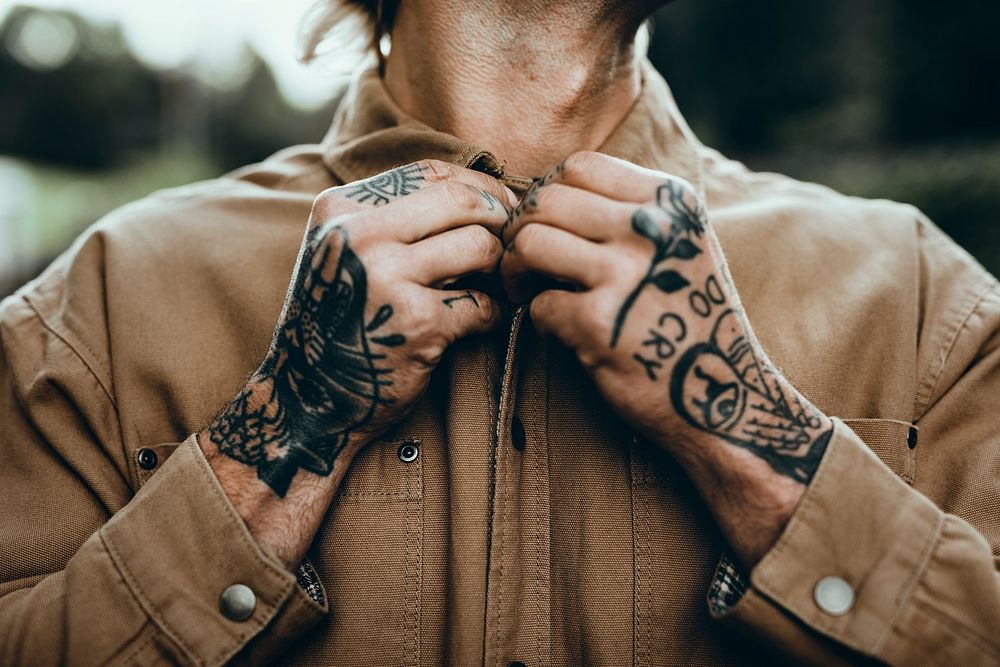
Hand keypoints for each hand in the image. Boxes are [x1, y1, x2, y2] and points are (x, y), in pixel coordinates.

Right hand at [200, 160, 513, 565]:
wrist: (307, 400)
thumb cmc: (339, 321)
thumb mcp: (346, 252)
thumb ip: (396, 215)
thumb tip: (485, 188)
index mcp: (340, 208)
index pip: (430, 172)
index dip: (477, 185)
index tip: (499, 206)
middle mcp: (359, 235)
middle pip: (463, 200)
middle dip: (499, 220)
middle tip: (508, 244)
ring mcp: (386, 278)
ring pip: (480, 246)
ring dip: (497, 269)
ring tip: (487, 286)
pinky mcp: (416, 323)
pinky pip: (483, 304)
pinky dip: (493, 316)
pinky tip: (479, 324)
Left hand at [501, 152, 831, 562]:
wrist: (726, 396)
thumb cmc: (690, 316)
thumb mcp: (683, 244)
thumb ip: (632, 210)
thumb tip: (548, 191)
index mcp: (670, 200)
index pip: (580, 166)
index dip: (550, 194)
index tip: (549, 226)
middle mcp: (650, 228)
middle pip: (546, 200)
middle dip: (522, 231)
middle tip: (525, 263)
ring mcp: (625, 275)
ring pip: (529, 242)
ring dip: (515, 270)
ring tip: (528, 290)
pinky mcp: (600, 324)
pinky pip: (538, 303)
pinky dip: (538, 318)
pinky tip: (558, 329)